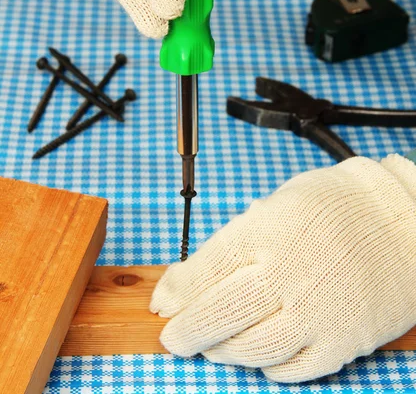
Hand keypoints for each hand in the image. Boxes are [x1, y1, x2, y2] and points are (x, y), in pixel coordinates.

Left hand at [150, 155, 415, 382]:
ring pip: (251, 349)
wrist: (403, 223)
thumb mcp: (279, 203)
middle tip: (174, 337)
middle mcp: (288, 274)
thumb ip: (238, 240)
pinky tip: (261, 355)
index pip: (206, 270)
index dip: (177, 292)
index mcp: (269, 231)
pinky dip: (268, 367)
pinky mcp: (343, 341)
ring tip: (213, 347)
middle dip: (187, 332)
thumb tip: (196, 277)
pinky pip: (293, 369)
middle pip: (219, 315)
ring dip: (222, 352)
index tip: (163, 304)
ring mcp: (316, 312)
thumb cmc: (338, 206)